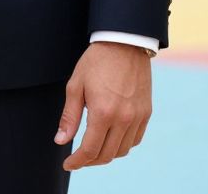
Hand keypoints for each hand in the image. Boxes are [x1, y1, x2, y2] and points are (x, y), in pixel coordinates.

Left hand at [55, 42, 151, 170]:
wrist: (124, 43)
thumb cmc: (96, 61)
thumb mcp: (75, 85)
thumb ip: (69, 116)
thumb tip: (61, 141)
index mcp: (103, 112)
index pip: (90, 150)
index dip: (77, 161)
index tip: (68, 164)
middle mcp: (123, 119)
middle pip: (107, 155)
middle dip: (90, 161)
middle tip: (78, 158)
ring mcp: (137, 117)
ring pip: (122, 151)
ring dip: (107, 154)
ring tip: (93, 148)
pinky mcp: (146, 113)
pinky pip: (135, 140)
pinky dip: (123, 145)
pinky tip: (112, 138)